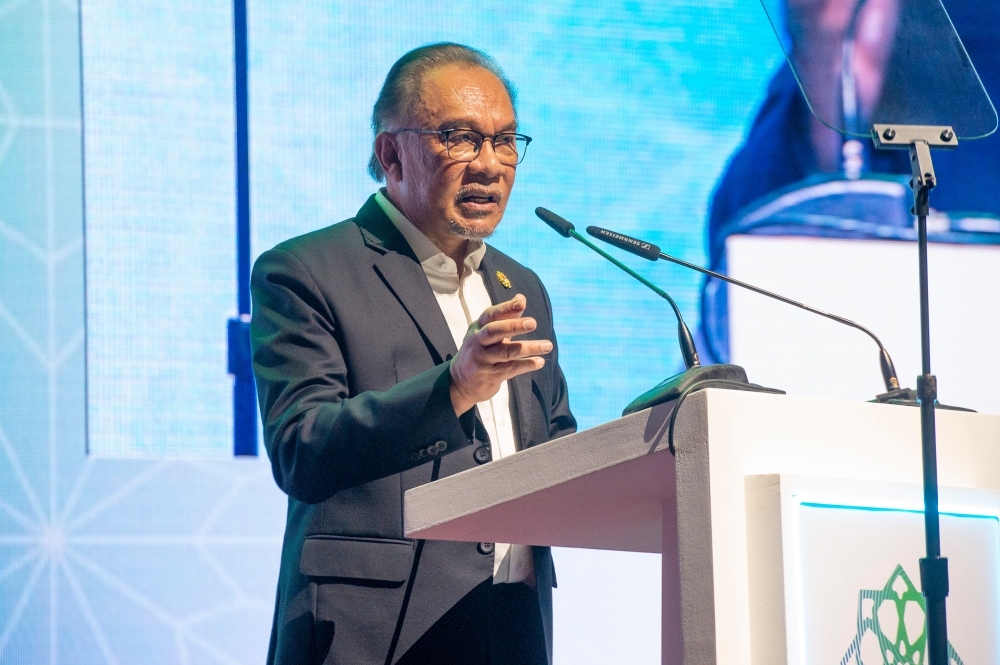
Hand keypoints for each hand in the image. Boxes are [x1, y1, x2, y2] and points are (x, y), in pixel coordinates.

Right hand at [449, 294, 551, 415]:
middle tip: (533, 323)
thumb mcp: (486, 333)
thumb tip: (521, 298)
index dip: (506, 308)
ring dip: (528, 348)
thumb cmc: (479, 352)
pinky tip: (539, 361)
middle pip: (494, 331)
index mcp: (477, 328)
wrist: (460, 383)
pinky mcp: (490, 375)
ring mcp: (483, 360)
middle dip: (513, 326)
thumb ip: (505, 317)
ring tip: (547, 345)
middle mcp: (478, 342)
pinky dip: (526, 365)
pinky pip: (510, 368)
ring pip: (506, 352)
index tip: (521, 302)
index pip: (491, 315)